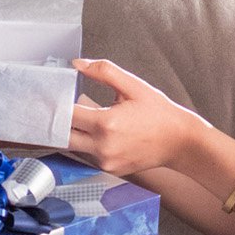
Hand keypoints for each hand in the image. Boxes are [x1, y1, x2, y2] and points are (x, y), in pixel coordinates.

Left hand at [67, 58, 207, 175]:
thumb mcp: (133, 86)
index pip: (67, 115)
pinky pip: (89, 156)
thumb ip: (103, 72)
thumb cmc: (159, 113)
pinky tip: (100, 133)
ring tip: (82, 119)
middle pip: (63, 136)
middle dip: (60, 122)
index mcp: (106, 123)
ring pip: (75, 147)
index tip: (54, 97)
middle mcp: (103, 146)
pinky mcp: (111, 169)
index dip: (57, 104)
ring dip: (75, 133)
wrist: (180, 142)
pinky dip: (89, 144)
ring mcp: (106, 161)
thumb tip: (77, 64)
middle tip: (60, 109)